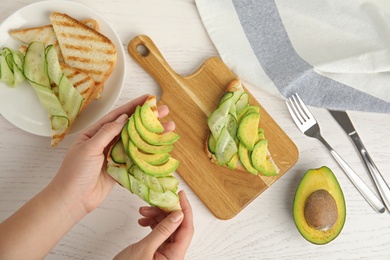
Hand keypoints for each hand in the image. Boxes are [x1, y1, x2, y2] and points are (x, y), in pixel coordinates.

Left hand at [50, 94, 173, 215]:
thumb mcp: (89, 148)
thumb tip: (124, 118)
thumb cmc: (75, 172)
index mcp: (95, 133)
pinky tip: (160, 148)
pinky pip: (136, 158)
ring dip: (151, 135)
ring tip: (169, 127)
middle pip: (130, 127)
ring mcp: (114, 156)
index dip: (133, 106)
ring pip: (136, 142)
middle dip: (148, 119)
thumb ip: (107, 133)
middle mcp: (106, 142)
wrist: (73, 199)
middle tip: (164, 111)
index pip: (117, 115)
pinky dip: (148, 153)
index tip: (148, 98)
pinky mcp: (121, 169)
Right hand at [114, 190, 193, 259]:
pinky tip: (143, 220)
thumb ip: (163, 231)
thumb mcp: (145, 249)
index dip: (185, 210)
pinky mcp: (156, 251)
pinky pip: (159, 233)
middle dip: (166, 211)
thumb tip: (178, 215)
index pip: (187, 228)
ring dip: (157, 216)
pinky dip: (152, 224)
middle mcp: (173, 255)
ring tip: (143, 211)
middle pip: (177, 226)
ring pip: (167, 228)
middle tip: (156, 201)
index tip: (180, 195)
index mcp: (175, 256)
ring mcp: (165, 253)